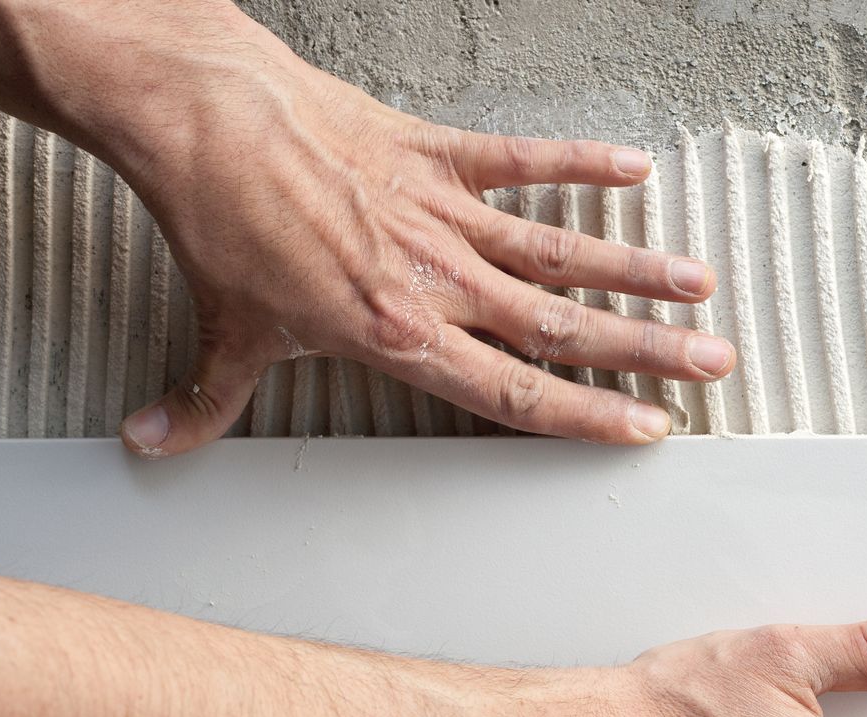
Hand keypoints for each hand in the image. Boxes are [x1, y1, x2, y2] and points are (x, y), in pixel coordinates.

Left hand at [106, 15, 732, 455]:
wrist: (205, 123)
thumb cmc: (220, 225)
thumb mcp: (222, 330)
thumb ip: (204, 399)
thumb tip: (152, 442)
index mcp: (400, 334)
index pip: (515, 391)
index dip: (588, 417)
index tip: (646, 428)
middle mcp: (439, 280)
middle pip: (564, 327)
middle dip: (647, 351)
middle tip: (713, 364)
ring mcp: (443, 215)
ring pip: (559, 252)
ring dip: (636, 270)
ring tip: (699, 285)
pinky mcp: (434, 154)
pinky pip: (520, 160)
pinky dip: (577, 161)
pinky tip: (633, 167)